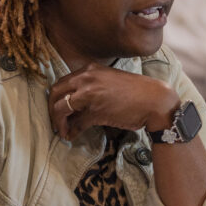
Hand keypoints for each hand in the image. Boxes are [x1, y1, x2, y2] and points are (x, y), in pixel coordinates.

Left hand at [48, 63, 179, 140]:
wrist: (153, 100)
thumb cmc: (134, 92)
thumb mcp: (108, 81)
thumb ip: (90, 88)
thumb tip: (74, 104)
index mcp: (89, 70)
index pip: (62, 82)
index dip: (56, 98)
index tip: (57, 109)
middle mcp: (86, 78)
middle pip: (56, 93)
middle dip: (52, 109)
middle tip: (55, 121)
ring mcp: (89, 94)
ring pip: (62, 107)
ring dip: (58, 121)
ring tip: (62, 131)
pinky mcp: (95, 111)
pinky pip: (76, 123)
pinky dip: (71, 131)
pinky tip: (71, 136)